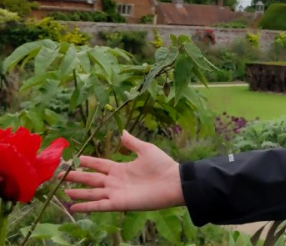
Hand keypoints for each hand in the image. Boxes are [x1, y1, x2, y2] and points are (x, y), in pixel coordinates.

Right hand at [64, 130, 184, 211]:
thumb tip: (122, 131)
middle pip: (91, 179)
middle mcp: (115, 181)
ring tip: (62, 191)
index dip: (88, 162)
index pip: (100, 165)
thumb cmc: (162, 165)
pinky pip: (99, 205)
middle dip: (76, 177)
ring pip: (92, 193)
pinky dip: (86, 206)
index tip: (75, 158)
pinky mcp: (119, 203)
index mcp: (121, 168)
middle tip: (59, 175)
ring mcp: (116, 193)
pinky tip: (73, 207)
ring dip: (78, 192)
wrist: (172, 182)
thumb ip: (131, 142)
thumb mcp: (145, 150)